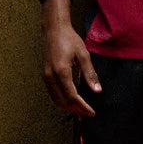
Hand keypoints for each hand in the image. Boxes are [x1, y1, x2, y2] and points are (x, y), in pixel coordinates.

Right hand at [41, 1, 100, 116]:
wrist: (54, 29)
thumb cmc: (70, 39)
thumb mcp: (84, 55)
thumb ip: (90, 74)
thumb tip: (97, 90)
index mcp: (61, 71)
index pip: (72, 96)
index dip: (82, 107)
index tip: (92, 112)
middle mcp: (51, 76)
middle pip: (63, 102)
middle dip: (76, 110)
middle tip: (88, 114)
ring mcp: (46, 76)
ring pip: (56, 100)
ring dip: (69, 108)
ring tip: (81, 111)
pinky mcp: (45, 75)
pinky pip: (53, 94)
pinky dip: (62, 101)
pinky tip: (72, 102)